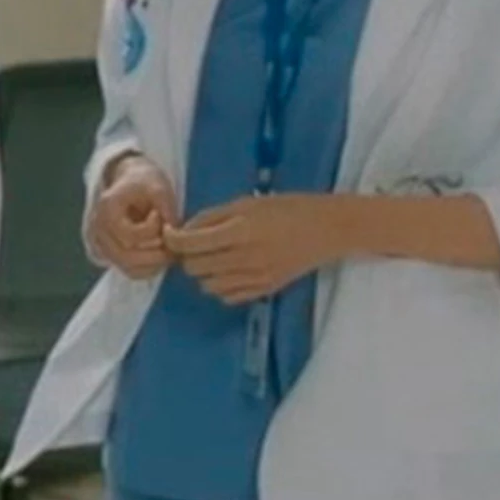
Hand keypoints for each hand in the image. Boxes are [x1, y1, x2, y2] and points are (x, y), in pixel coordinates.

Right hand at [90, 158, 180, 278]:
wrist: (131, 182)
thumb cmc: (145, 183)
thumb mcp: (160, 188)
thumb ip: (167, 210)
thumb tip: (173, 237)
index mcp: (107, 209)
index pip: (129, 235)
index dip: (152, 230)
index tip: (160, 215)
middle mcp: (97, 229)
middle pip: (125, 256)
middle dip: (155, 255)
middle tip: (173, 246)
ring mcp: (100, 243)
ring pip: (127, 268)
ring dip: (153, 265)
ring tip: (169, 251)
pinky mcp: (108, 254)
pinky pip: (128, 271)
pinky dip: (147, 269)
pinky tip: (160, 257)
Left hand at [166, 195, 350, 306]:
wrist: (328, 229)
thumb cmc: (288, 208)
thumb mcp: (247, 203)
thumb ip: (213, 217)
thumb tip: (183, 230)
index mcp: (239, 231)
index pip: (189, 244)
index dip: (173, 240)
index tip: (171, 234)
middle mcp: (245, 259)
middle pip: (194, 267)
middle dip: (187, 256)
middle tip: (195, 244)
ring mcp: (255, 278)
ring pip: (207, 286)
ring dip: (203, 272)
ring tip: (215, 256)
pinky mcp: (265, 290)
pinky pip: (227, 297)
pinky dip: (221, 286)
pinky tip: (230, 270)